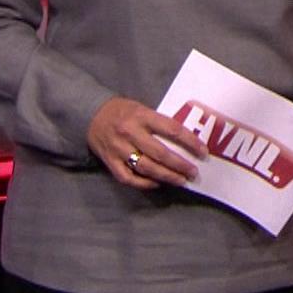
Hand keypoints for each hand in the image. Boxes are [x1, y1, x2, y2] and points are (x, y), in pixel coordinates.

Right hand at [87, 96, 205, 190]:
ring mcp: (118, 149)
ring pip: (146, 168)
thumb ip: (159, 122)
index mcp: (141, 116)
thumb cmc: (123, 111)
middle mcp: (130, 133)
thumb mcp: (142, 108)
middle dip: (180, 165)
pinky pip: (128, 177)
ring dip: (166, 176)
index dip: (190, 142)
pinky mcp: (109, 161)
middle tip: (193, 173)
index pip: (172, 129)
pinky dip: (144, 183)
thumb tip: (185, 140)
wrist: (90, 114)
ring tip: (181, 181)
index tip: (203, 152)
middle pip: (160, 153)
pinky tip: (157, 183)